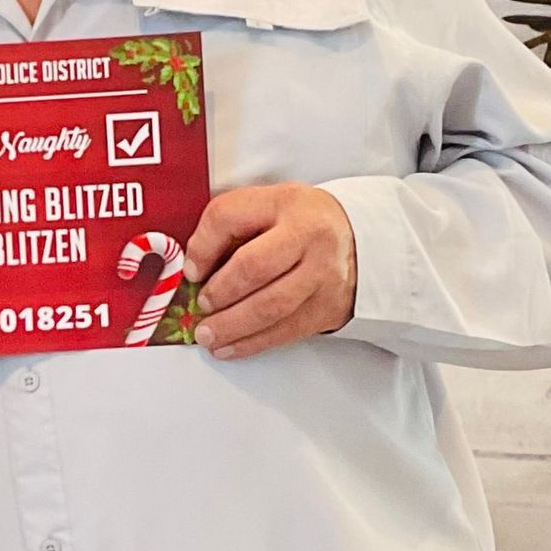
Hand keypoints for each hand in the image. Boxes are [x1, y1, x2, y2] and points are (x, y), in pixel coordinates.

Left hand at [183, 183, 357, 359]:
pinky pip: (286, 331)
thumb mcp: (268, 205)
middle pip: (253, 267)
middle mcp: (309, 237)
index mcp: (285, 203)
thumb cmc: (302, 222)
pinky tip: (230, 347)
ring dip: (232, 326)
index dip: (202, 246)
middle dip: (220, 292)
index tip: (190, 270)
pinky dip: (252, 343)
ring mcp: (323, 275)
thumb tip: (195, 267)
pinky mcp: (328, 307)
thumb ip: (230, 224)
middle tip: (201, 305)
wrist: (360, 239)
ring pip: (271, 307)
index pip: (229, 216)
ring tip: (207, 335)